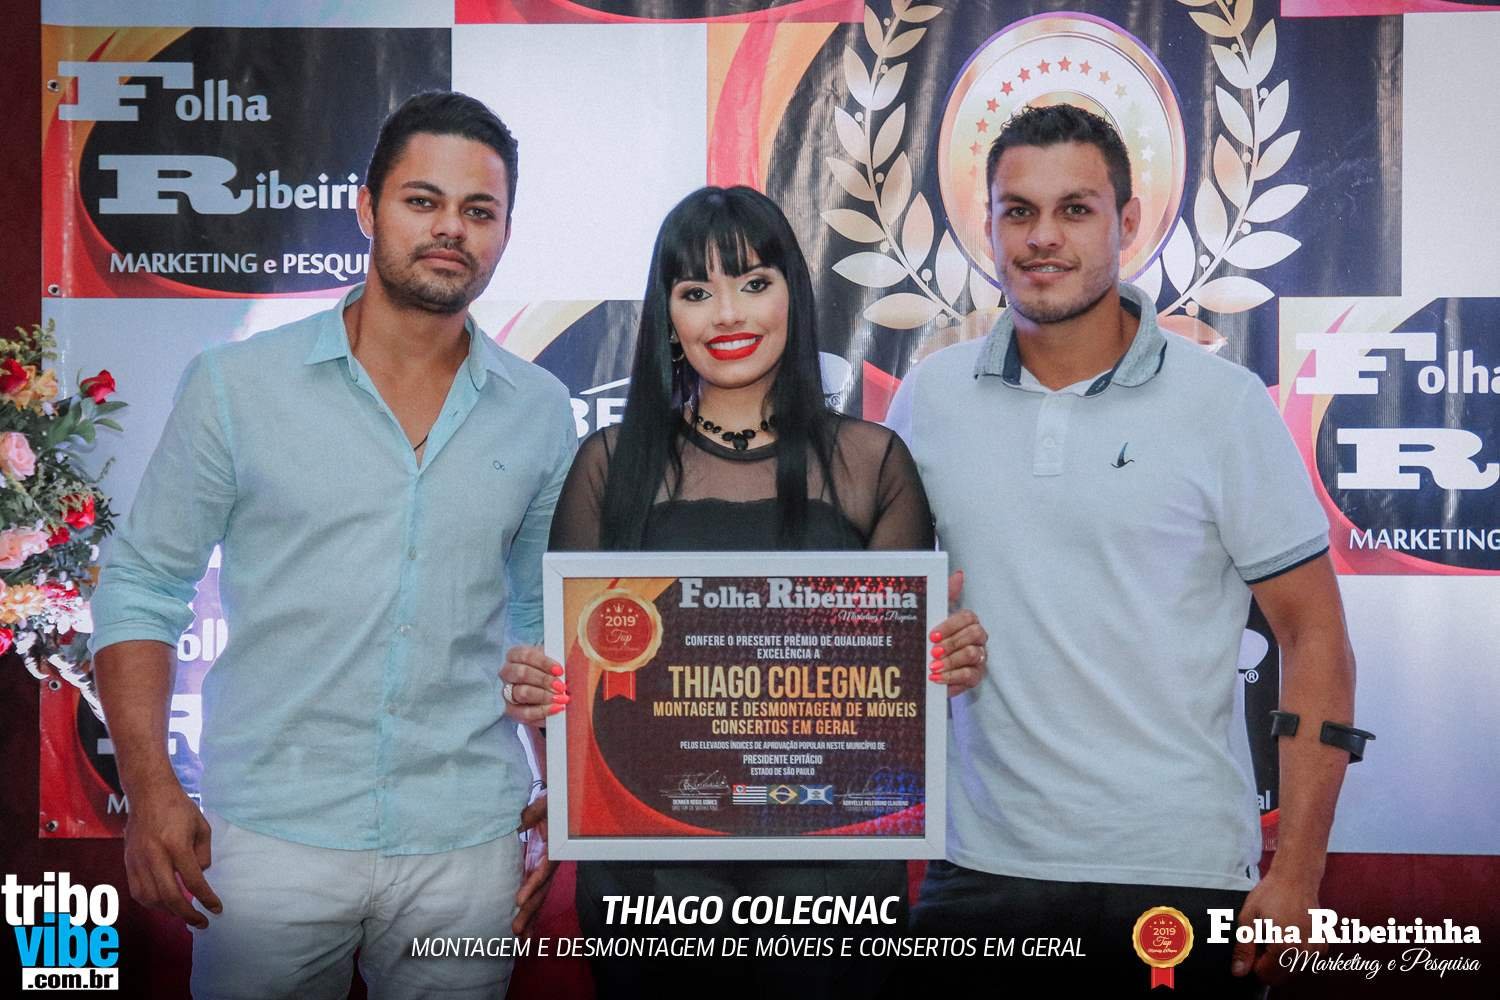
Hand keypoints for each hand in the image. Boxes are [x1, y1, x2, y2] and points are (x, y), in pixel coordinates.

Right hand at [121, 783, 220, 928]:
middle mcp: (154, 856)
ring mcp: (138, 861)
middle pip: (169, 895)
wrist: (148, 794)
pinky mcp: (128, 862)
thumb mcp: (201, 827)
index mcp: (176, 845)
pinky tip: (163, 904)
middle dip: (187, 914)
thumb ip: (203, 854)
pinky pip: (137, 891)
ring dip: (168, 911)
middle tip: (200, 922)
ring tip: (184, 914)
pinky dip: (151, 903)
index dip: (206, 898)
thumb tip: (199, 877)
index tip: (216, 908)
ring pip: (150, 898)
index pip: (192, 880)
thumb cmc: (179, 809)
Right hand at [500, 645, 568, 725]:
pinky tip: (557, 709)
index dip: (543, 662)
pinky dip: (543, 712)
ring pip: (521, 693)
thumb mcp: (553, 662)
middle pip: (521, 673)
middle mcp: (507, 672)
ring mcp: (507, 692)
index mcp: (515, 655)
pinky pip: (525, 713)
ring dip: (544, 696)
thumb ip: (560, 660)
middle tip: (561, 686)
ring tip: (561, 699)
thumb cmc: (550, 671)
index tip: (560, 670)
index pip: (525, 655)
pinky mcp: (512, 711)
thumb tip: (573, 661)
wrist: (547, 692)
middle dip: (543, 680)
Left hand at [513, 792, 556, 934]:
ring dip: (530, 915)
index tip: (518, 901)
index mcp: (556, 848)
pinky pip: (537, 890)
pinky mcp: (541, 868)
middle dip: (530, 911)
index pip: (544, 871)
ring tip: (518, 937)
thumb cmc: (556, 801)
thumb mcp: (546, 805)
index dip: (532, 886)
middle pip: (542, 890)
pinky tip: (523, 925)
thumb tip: (517, 825)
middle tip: (515, 930)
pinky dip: (530, 907)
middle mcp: (553, 862)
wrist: (563, 800)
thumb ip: (532, 814)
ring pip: (540, 895)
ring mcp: (548, 867)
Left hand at [929, 570, 986, 696]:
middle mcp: (978, 638)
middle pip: (975, 635)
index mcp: (969, 622)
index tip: (933, 634)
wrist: (927, 666)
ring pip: (973, 655)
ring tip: (933, 666)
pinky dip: (952, 677)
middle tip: (933, 651)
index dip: (951, 625)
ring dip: (951, 661)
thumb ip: (947, 594)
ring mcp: (979, 657)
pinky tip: (936, 678)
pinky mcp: (976, 676)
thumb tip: (959, 574)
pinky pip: (970, 675)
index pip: (968, 617)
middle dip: (952, 643)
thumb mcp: (936, 615)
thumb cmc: (934, 638)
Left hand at [1232, 869, 1320, 983]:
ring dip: (1282, 959)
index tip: (1254, 945)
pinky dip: (1294, 953)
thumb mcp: (1248, 919)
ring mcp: (1316, 950)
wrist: (1296, 878)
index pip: (1266, 975)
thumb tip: (1239, 972)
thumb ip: (1244, 949)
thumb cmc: (1270, 894)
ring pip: (1292, 970)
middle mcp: (1304, 952)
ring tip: (1276, 933)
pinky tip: (1289, 933)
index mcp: (1285, 947)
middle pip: (1280, 976)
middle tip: (1264, 938)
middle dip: (1268, 962)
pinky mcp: (1322, 945)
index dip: (1254, 962)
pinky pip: (1304, 960)